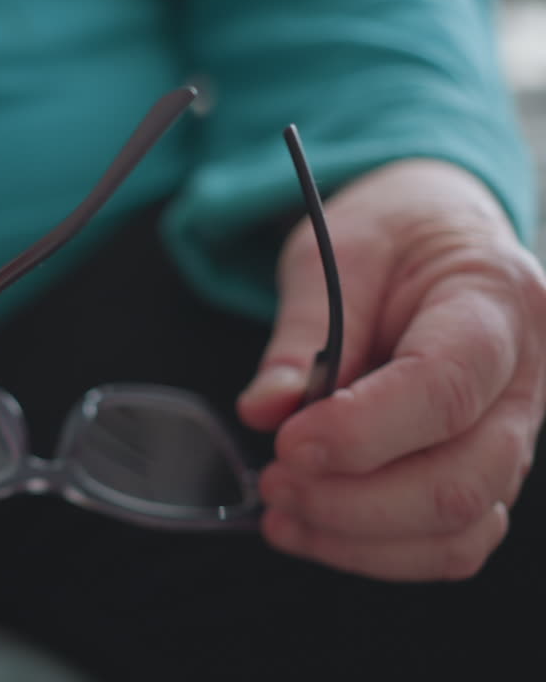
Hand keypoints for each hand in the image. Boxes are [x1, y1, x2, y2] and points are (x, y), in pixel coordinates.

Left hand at [238, 159, 545, 580]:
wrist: (440, 233)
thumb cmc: (391, 237)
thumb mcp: (331, 254)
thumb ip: (300, 335)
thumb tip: (264, 411)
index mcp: (495, 301)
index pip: (446, 387)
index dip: (362, 431)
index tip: (287, 442)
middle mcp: (527, 379)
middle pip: (462, 480)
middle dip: (352, 500)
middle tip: (273, 480)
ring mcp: (515, 435)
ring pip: (460, 529)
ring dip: (357, 539)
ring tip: (280, 512)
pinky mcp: (486, 472)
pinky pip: (449, 542)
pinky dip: (374, 551)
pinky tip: (309, 527)